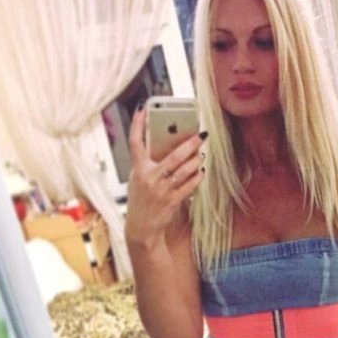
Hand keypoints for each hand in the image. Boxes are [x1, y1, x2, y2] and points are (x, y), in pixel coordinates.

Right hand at [124, 105, 204, 245]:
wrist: (140, 228)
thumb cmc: (141, 201)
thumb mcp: (138, 180)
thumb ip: (148, 164)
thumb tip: (167, 146)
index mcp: (138, 169)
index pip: (135, 142)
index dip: (137, 124)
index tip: (143, 109)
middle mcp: (148, 178)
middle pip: (172, 156)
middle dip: (189, 144)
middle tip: (200, 135)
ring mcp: (161, 190)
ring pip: (184, 171)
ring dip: (196, 161)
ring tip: (202, 154)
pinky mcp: (171, 201)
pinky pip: (188, 186)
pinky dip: (197, 178)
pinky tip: (201, 172)